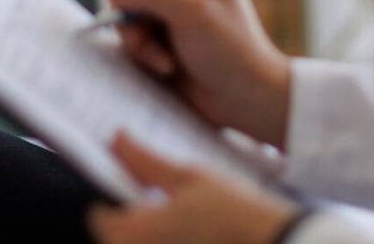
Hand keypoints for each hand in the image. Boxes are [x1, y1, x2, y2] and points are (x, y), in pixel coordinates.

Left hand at [86, 132, 297, 243]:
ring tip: (171, 216)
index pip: (98, 220)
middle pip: (117, 239)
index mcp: (135, 234)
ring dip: (146, 233)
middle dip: (126, 222)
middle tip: (150, 200)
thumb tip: (116, 139)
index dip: (107, 200)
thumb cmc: (233, 210)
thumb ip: (144, 161)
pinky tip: (188, 232)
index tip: (125, 187)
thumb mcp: (188, 176)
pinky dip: (165, 241)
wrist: (275, 243)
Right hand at [103, 0, 291, 147]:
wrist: (246, 103)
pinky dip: (140, 52)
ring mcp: (168, 9)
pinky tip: (165, 68)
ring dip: (136, 37)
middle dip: (132, 7)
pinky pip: (129, 34)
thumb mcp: (193, 15)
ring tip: (161, 61)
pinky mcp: (158, 37)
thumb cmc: (232, 52)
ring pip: (125, 7)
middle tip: (143, 35)